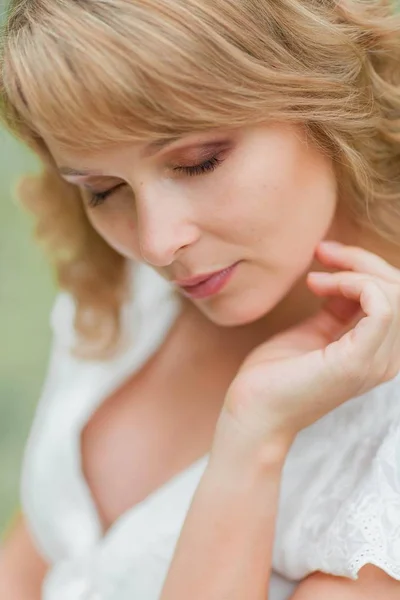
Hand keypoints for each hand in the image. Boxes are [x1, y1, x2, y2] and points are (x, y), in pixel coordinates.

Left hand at [224, 242, 399, 446]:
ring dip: (353, 270)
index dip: (364, 266)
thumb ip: (337, 309)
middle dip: (361, 260)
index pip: (394, 296)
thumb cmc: (275, 375)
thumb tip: (346, 278)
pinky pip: (382, 305)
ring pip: (395, 292)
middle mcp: (386, 359)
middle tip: (322, 253)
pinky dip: (353, 283)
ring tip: (315, 278)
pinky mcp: (358, 361)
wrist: (253, 410)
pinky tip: (320, 287)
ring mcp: (376, 362)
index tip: (322, 257)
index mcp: (378, 352)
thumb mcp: (315, 331)